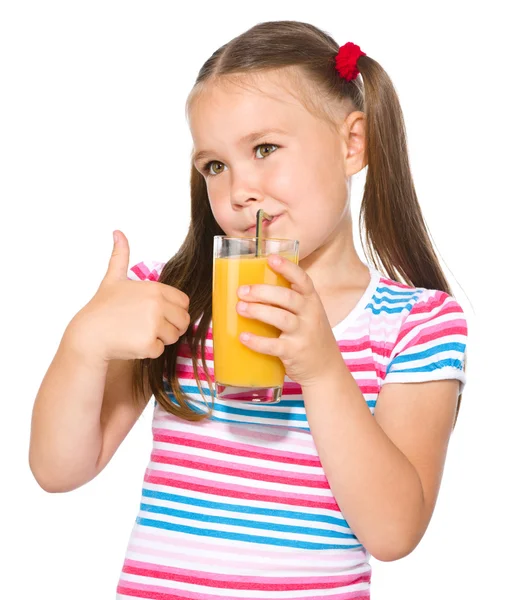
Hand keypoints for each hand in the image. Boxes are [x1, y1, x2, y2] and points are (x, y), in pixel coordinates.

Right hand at [66, 230, 189, 361]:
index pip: (184, 303)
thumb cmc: (103, 308)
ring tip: (137, 332)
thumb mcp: (113, 278)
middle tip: (147, 326)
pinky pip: (161, 350)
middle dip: (170, 326)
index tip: (156, 314)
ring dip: (159, 339)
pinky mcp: (147, 343)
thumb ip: (120, 256)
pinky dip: (149, 350)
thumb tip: (117, 232)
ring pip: (174, 336)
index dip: (173, 311)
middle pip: (183, 321)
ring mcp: (153, 324)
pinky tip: (132, 343)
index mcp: (155, 289)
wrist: (88, 335)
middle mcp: (157, 305)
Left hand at [236, 254, 339, 386]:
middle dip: (263, 292)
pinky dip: (257, 341)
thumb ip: (288, 301)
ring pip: (281, 318)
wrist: (326, 368)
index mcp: (312, 301)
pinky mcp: (295, 352)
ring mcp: (303, 334)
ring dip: (258, 311)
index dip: (287, 268)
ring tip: (240, 308)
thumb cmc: (310, 336)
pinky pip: (274, 346)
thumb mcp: (307, 314)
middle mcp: (310, 315)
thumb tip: (251, 288)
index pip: (302, 280)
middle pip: (287, 298)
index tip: (270, 258)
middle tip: (242, 291)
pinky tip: (243, 337)